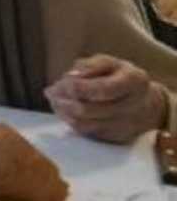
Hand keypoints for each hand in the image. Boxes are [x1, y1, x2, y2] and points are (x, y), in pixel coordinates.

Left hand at [44, 54, 166, 142]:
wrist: (148, 103)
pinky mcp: (117, 138)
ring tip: (54, 99)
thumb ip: (91, 65)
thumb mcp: (110, 63)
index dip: (78, 87)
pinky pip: (87, 132)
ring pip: (85, 124)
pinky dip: (70, 121)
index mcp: (134, 81)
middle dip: (64, 99)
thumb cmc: (122, 78)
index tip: (61, 82)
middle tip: (51, 91)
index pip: (102, 89)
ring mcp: (126, 125)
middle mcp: (133, 106)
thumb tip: (72, 75)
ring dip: (63, 111)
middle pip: (89, 109)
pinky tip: (63, 110)